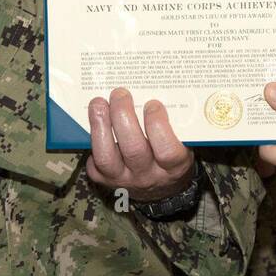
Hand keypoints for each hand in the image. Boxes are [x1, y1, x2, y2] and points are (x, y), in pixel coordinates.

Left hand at [87, 87, 195, 202]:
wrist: (161, 188)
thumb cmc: (171, 154)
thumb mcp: (183, 141)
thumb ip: (174, 122)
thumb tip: (155, 87)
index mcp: (174, 166)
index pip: (167, 150)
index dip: (158, 125)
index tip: (153, 103)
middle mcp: (149, 176)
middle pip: (133, 149)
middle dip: (123, 116)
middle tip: (120, 94)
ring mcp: (125, 180)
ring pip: (107, 158)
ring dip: (100, 127)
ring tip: (98, 103)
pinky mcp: (106, 181)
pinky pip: (94, 163)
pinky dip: (92, 141)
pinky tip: (95, 123)